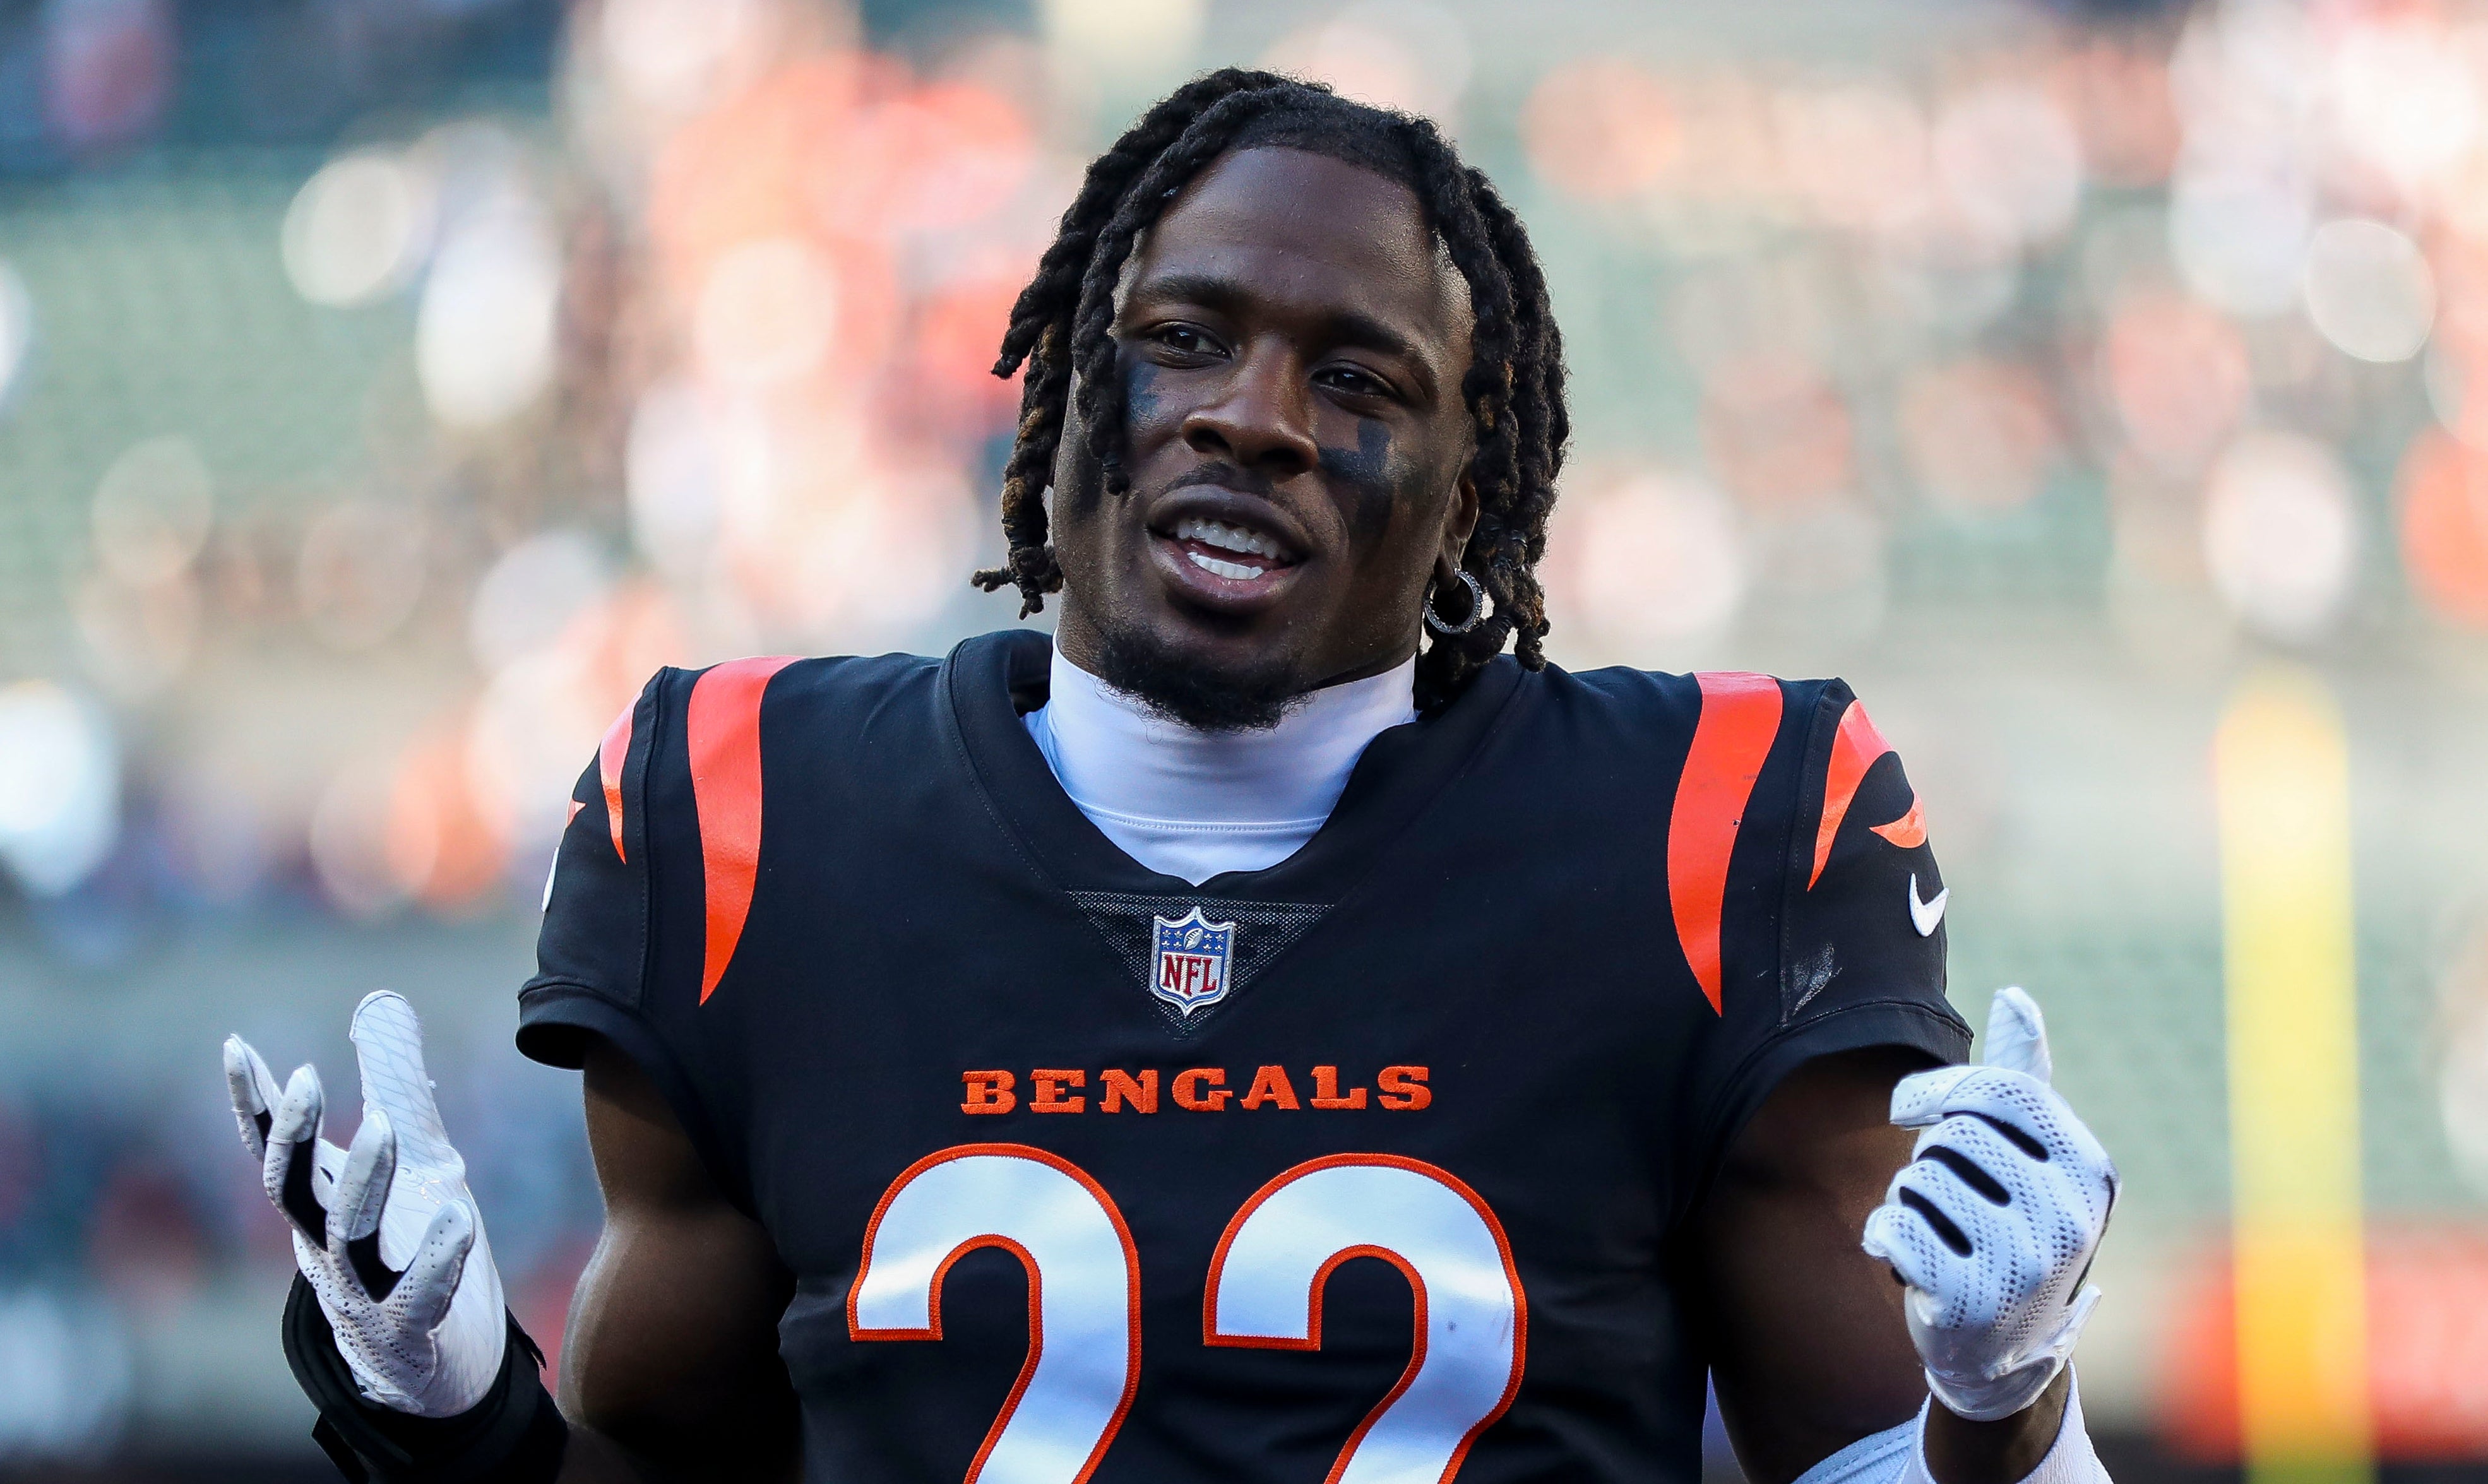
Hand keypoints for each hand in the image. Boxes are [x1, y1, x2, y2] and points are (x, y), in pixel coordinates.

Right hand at [224, 991, 507, 1416]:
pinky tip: (459, 1221)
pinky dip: (434, 1260)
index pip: (275, 1148)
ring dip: (359, 1184)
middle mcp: (327, 1247)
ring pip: (344, 1239)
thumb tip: (379, 1002)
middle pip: (289, 1190)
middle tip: (303, 1077)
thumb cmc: (416, 1244)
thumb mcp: (416, 1152)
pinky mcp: (408, 1331)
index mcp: (321, 1203)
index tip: (234, 1045)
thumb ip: (394, 1084)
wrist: (443, 1360)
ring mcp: (361, 1292)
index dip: (250, 1102)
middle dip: (290, 1136)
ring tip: (384, 1129)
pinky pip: (415, 1298)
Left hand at [1860, 987, 2116, 1422]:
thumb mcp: (2033, 1158)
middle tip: (1949, 1200)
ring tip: (1938, 1233)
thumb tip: (2012, 994)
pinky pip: (1893, 1228)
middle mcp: (2068, 1216)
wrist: (2005, 1351)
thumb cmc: (2012, 1229)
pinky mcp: (1971, 1301)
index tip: (1910, 1108)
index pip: (2000, 1092)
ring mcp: (2023, 1263)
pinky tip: (1910, 1263)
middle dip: (1929, 1158)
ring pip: (1917, 1180)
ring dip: (1906, 1200)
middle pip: (1952, 1136)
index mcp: (2089, 1169)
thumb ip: (2021, 1078)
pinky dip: (1885, 1238)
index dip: (1938, 1090)